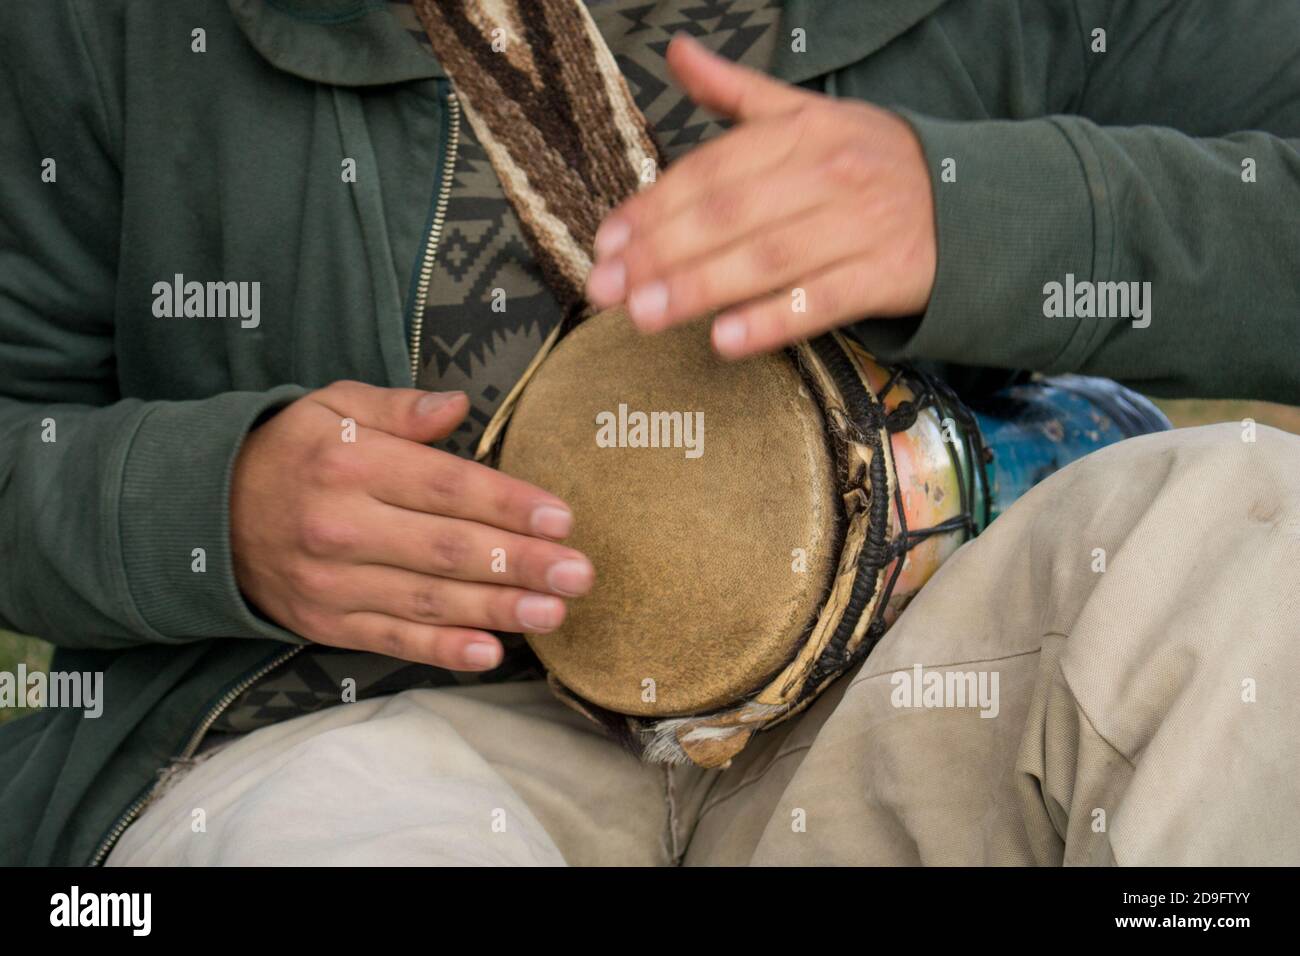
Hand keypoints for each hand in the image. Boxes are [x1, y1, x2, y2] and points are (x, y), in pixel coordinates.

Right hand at [229, 381, 593, 670]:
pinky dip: (443, 652)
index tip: (562, 519)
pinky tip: (491, 652)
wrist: (203, 513)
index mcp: (353, 464)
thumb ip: (398, 408)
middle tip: (579, 573)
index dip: (509, 505)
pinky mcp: (327, 623)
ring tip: (554, 613)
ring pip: (430, 601)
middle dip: (521, 563)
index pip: (448, 487)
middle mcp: (344, 526)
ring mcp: (334, 582)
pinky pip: (393, 641)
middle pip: (449, 549)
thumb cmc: (290, 451)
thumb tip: (458, 405)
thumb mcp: (333, 406)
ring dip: (497, 610)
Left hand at [585, 33, 936, 358]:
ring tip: (645, 315)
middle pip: (730, 215)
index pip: (712, 169)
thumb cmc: (868, 162)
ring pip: (767, 259)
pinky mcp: (885, 276)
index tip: (608, 242)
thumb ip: (736, 92)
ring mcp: (859, 226)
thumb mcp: (807, 116)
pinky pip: (820, 302)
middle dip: (661, 252)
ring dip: (701, 289)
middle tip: (609, 288)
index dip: (654, 206)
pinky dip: (773, 321)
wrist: (970, 201)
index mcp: (800, 131)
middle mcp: (828, 174)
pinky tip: (724, 340)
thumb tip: (677, 53)